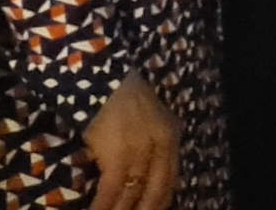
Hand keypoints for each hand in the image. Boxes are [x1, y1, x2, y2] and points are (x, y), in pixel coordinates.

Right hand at [83, 75, 179, 209]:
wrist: (105, 79)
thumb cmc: (123, 98)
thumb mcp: (150, 119)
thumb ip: (153, 144)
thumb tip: (142, 175)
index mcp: (171, 137)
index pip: (170, 181)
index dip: (160, 203)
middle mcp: (162, 146)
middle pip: (156, 192)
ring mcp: (141, 151)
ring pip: (133, 194)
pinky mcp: (119, 154)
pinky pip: (112, 189)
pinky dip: (104, 206)